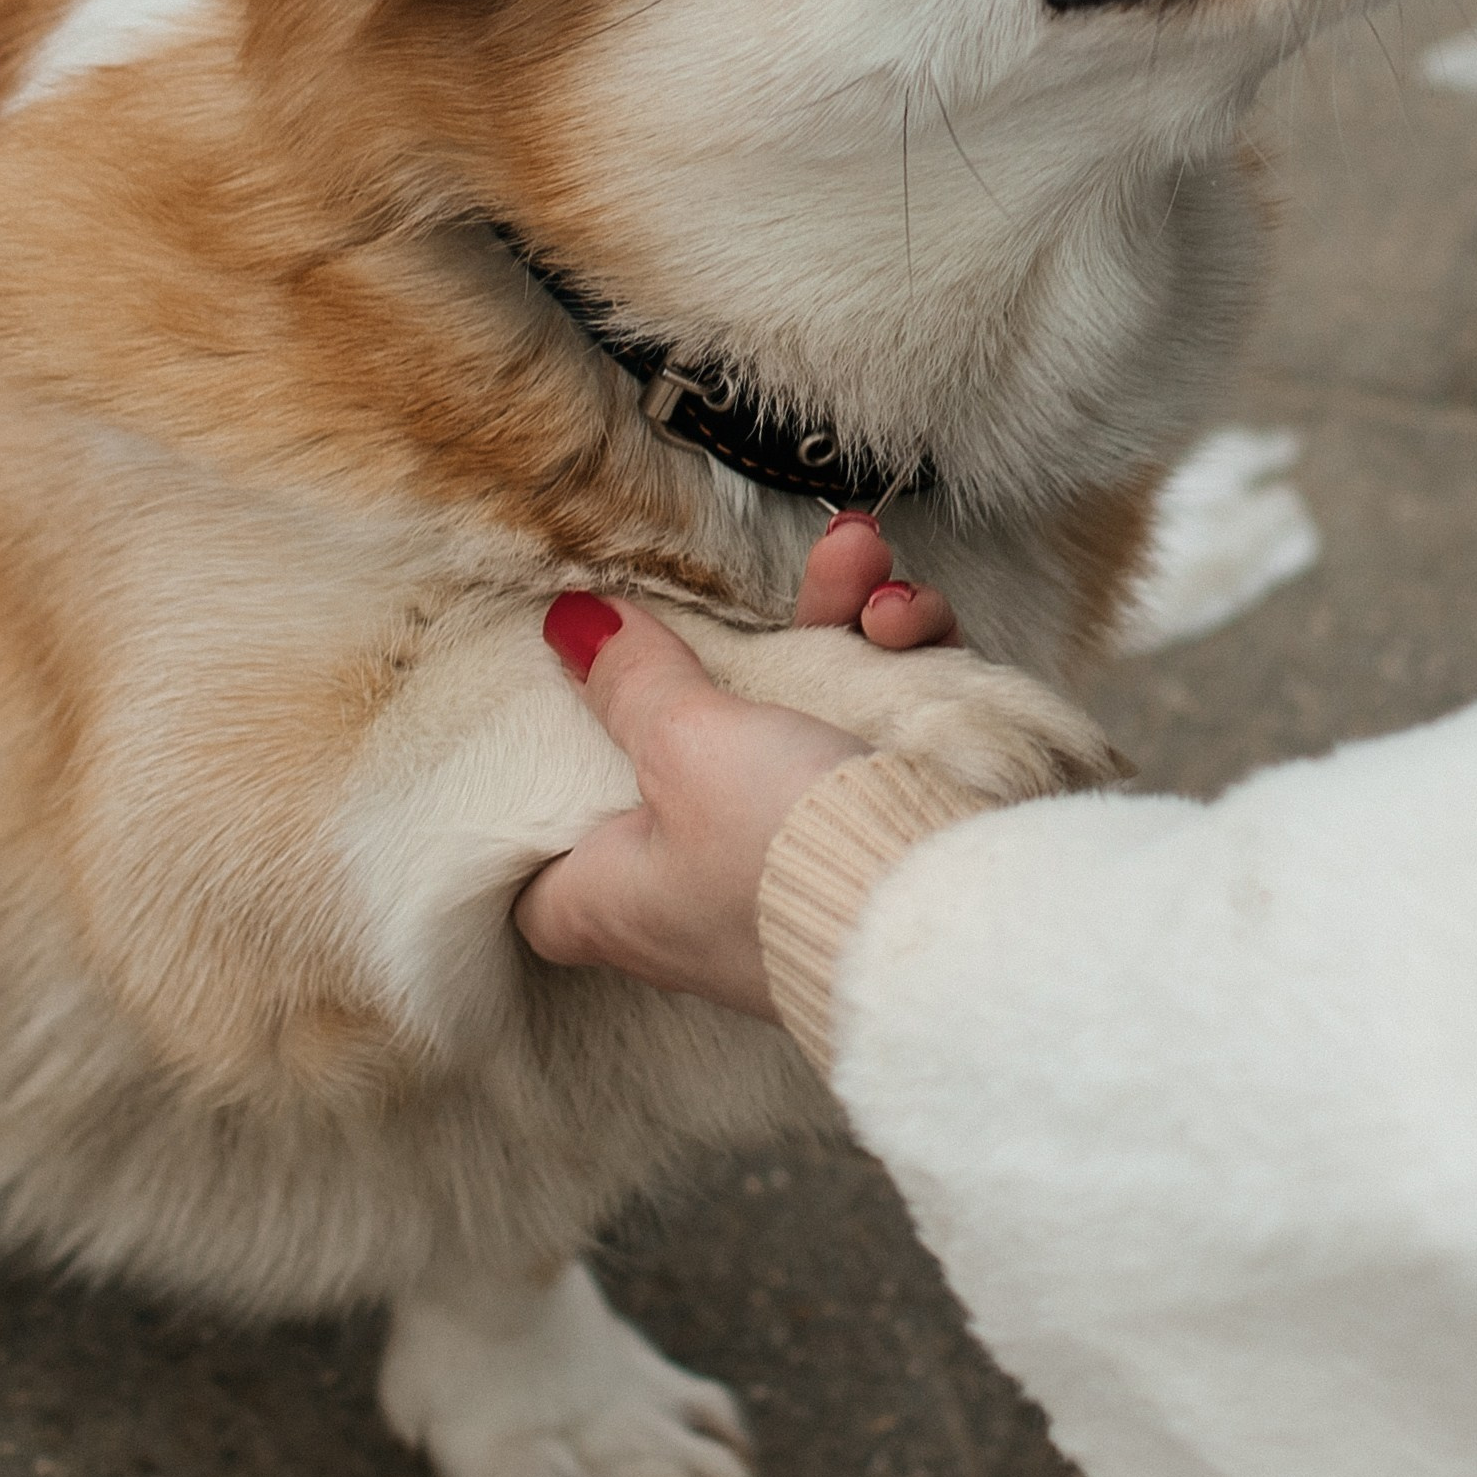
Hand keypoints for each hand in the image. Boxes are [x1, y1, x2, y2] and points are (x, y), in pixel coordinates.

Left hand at [512, 515, 960, 1015]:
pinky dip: (895, 655)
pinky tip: (907, 618)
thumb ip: (630, 679)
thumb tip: (569, 627)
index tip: (545, 711)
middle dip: (734, 636)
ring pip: (794, 702)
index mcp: (615, 890)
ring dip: (835, 615)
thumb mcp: (687, 746)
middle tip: (745, 581)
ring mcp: (790, 846)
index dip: (530, 794)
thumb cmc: (783, 854)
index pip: (533, 863)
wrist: (945, 916)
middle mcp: (693, 877)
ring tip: (858, 560)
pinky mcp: (877, 821)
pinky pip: (873, 715)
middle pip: (682, 739)